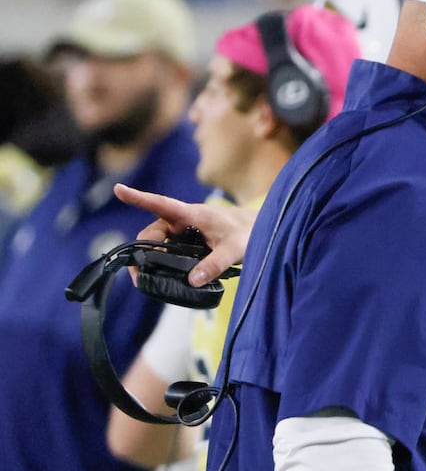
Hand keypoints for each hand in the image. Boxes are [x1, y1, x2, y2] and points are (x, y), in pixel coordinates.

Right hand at [114, 184, 253, 285]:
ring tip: (147, 279)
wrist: (263, 229)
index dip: (139, 197)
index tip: (119, 189)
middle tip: (138, 275)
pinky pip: (170, 250)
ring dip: (152, 258)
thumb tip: (192, 280)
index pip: (162, 204)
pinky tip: (163, 276)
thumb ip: (215, 264)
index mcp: (193, 214)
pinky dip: (164, 261)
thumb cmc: (250, 232)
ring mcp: (186, 231)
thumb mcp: (235, 250)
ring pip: (160, 243)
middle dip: (142, 250)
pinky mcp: (190, 242)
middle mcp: (185, 220)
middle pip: (154, 232)